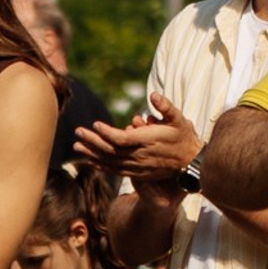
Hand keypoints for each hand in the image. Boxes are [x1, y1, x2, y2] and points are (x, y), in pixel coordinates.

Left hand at [79, 93, 200, 191]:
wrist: (190, 163)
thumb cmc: (184, 137)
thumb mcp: (179, 118)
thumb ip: (166, 107)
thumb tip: (153, 95)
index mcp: (147, 141)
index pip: (121, 138)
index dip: (106, 133)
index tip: (95, 124)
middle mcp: (140, 156)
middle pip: (111, 150)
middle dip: (92, 141)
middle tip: (77, 132)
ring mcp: (137, 166)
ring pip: (110, 161)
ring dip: (92, 154)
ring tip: (76, 147)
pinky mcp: (137, 173)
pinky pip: (115, 170)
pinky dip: (101, 165)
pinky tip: (89, 160)